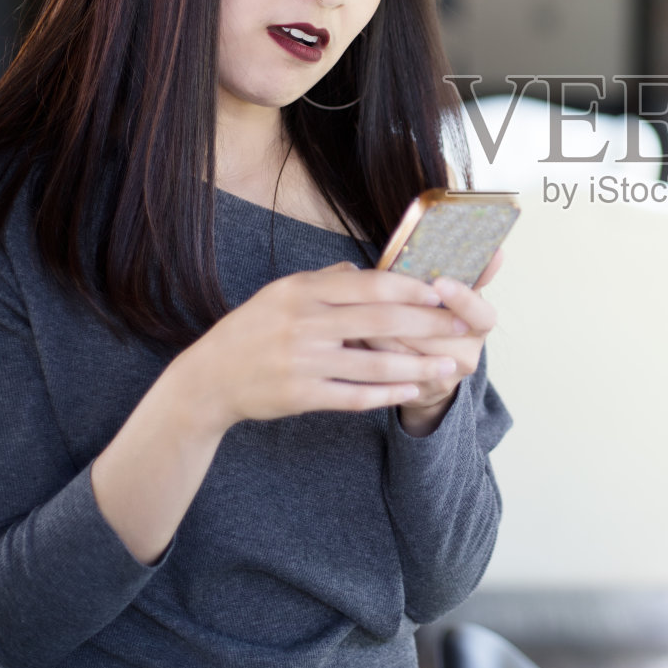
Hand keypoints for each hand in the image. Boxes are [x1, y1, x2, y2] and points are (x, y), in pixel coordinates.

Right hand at [175, 263, 468, 433]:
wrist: (207, 379)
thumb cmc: (251, 331)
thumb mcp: (280, 293)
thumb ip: (324, 281)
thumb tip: (364, 271)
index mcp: (301, 291)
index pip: (367, 285)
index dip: (409, 288)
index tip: (442, 290)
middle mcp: (303, 323)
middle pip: (378, 320)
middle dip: (426, 323)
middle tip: (460, 326)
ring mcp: (302, 361)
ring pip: (373, 362)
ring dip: (416, 365)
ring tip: (447, 366)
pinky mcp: (299, 396)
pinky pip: (353, 396)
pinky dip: (385, 394)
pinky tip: (411, 391)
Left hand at [365, 250, 503, 435]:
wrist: (433, 373)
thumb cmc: (439, 318)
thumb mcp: (456, 294)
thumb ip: (469, 272)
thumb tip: (497, 250)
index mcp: (480, 324)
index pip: (480, 313)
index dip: (461, 299)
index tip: (439, 283)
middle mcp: (468, 354)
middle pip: (434, 332)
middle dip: (403, 310)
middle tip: (380, 291)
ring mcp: (445, 377)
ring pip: (406, 349)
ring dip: (380, 328)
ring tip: (359, 310)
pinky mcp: (420, 392)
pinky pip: (389, 369)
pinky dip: (371, 349)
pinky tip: (358, 334)